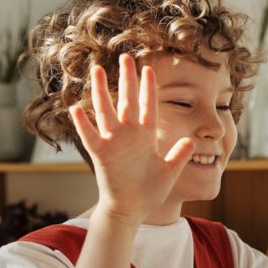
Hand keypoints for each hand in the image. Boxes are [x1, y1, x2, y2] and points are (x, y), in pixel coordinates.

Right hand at [69, 53, 195, 226]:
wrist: (132, 209)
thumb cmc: (149, 191)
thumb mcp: (169, 171)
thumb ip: (179, 155)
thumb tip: (191, 141)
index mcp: (146, 136)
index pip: (148, 106)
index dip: (148, 88)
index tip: (149, 69)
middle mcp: (129, 135)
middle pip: (127, 101)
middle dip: (127, 79)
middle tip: (125, 58)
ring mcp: (114, 143)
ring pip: (106, 111)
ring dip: (101, 91)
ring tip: (97, 70)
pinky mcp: (101, 155)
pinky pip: (90, 136)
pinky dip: (83, 124)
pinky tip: (76, 108)